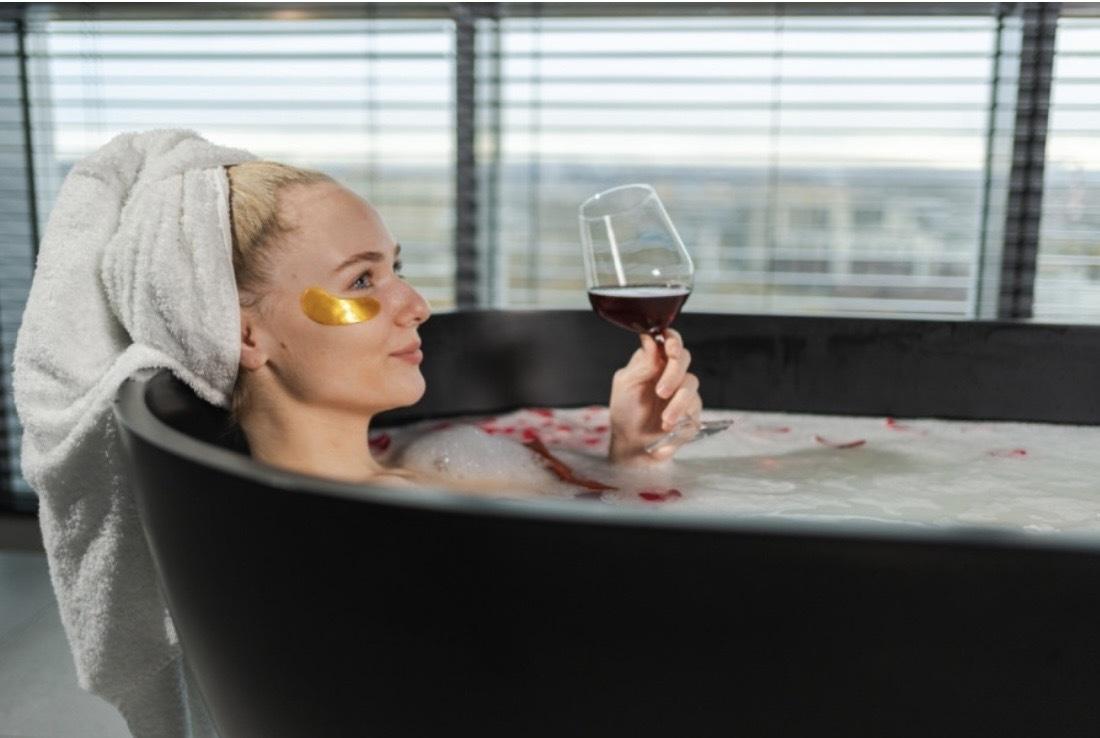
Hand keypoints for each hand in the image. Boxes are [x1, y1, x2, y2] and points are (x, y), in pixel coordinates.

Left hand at [607, 327, 701, 463]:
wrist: (630, 444)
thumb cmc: (625, 411)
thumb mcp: (625, 384)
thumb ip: (641, 363)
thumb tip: (651, 339)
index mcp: (654, 361)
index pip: (669, 341)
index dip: (673, 340)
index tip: (670, 347)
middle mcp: (671, 373)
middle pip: (684, 358)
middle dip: (674, 373)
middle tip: (661, 392)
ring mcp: (683, 392)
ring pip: (692, 384)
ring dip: (678, 403)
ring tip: (665, 420)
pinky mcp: (691, 412)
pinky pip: (695, 409)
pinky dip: (680, 421)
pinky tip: (667, 429)